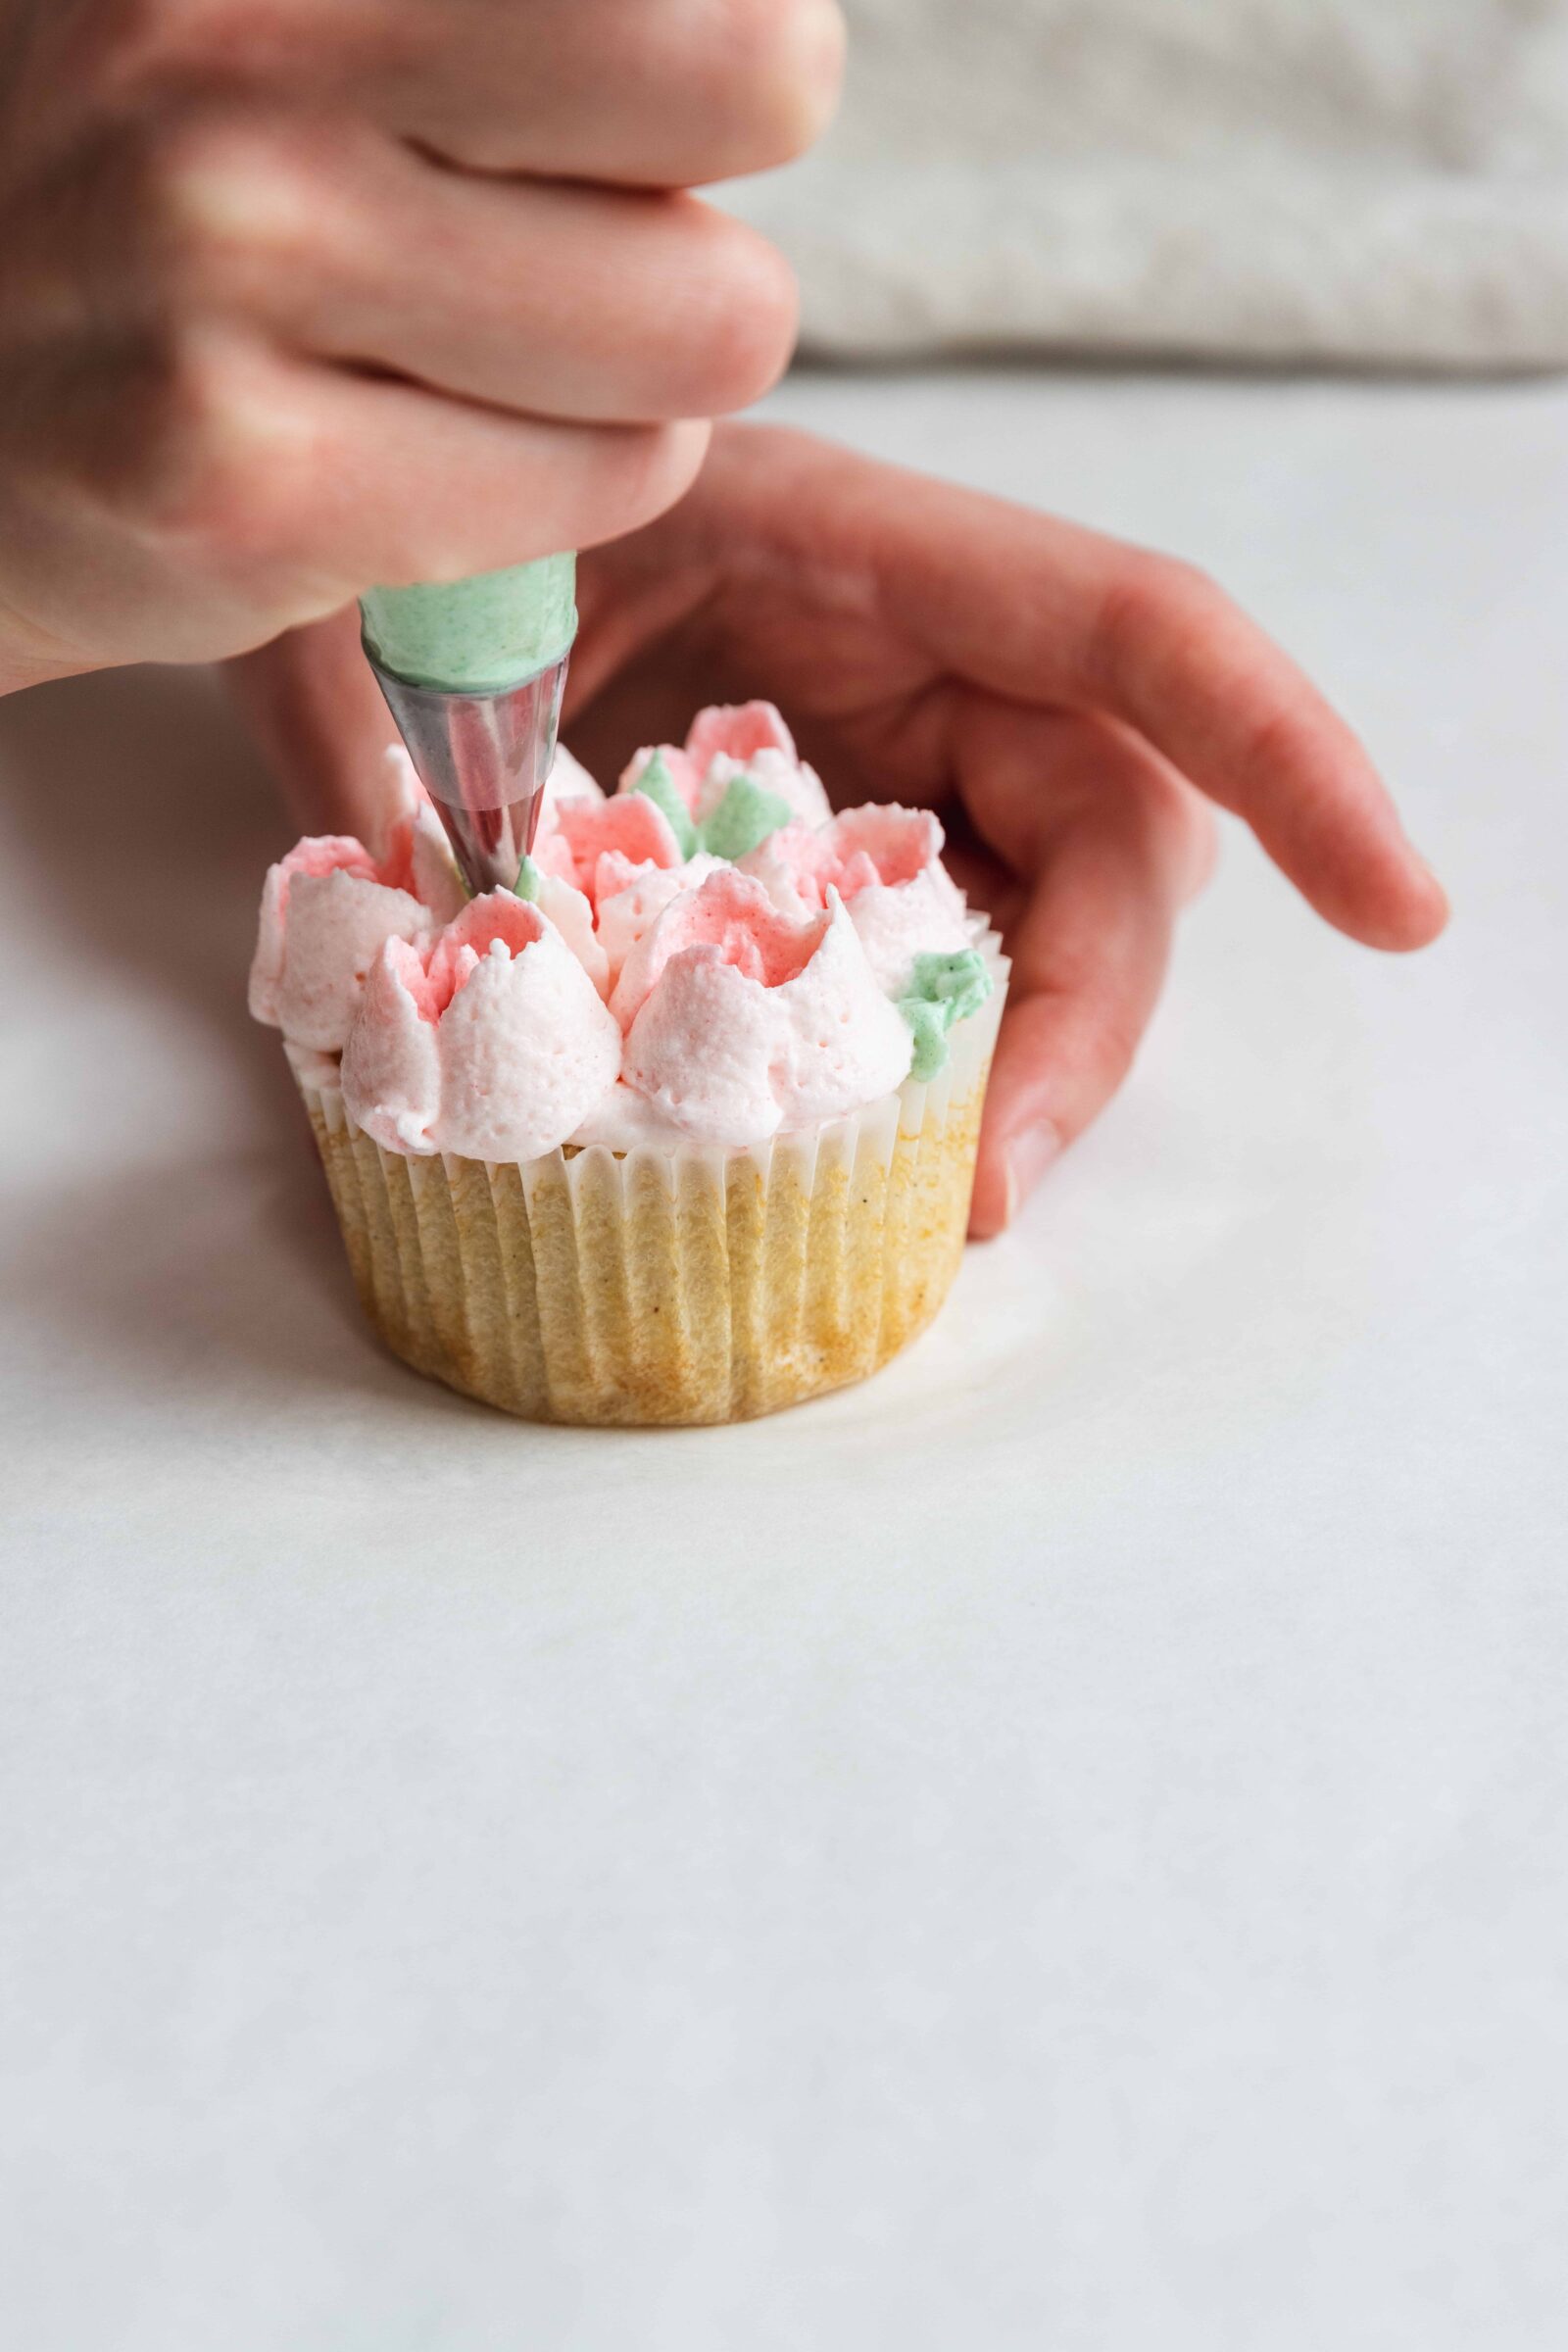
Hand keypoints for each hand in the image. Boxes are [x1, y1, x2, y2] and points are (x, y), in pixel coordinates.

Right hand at [0, 0, 839, 690]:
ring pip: (709, 321)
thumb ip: (486, 16)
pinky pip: (600, 481)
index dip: (700, 36)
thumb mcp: (262, 20)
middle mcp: (233, 37)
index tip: (611, 100)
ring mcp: (234, 259)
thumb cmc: (141, 201)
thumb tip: (760, 37)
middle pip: (750, 66)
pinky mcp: (248, 484)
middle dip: (710, 161)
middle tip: (597, 233)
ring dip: (650, 369)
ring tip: (505, 360)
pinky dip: (573, 489)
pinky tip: (445, 461)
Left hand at [229, 422, 1448, 1233]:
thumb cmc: (391, 539)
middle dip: (1082, 1023)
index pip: (1131, 637)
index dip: (1286, 756)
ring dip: (1004, 1068)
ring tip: (908, 1192)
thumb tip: (454, 970)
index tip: (1398, 910)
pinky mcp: (836, 854)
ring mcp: (880, 767)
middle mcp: (905, 662)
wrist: (356, 544)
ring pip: (1038, 925)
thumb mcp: (381, 621)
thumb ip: (413, 761)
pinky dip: (908, 1066)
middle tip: (980, 1187)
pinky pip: (935, 969)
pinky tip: (832, 1142)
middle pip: (1109, 839)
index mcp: (853, 548)